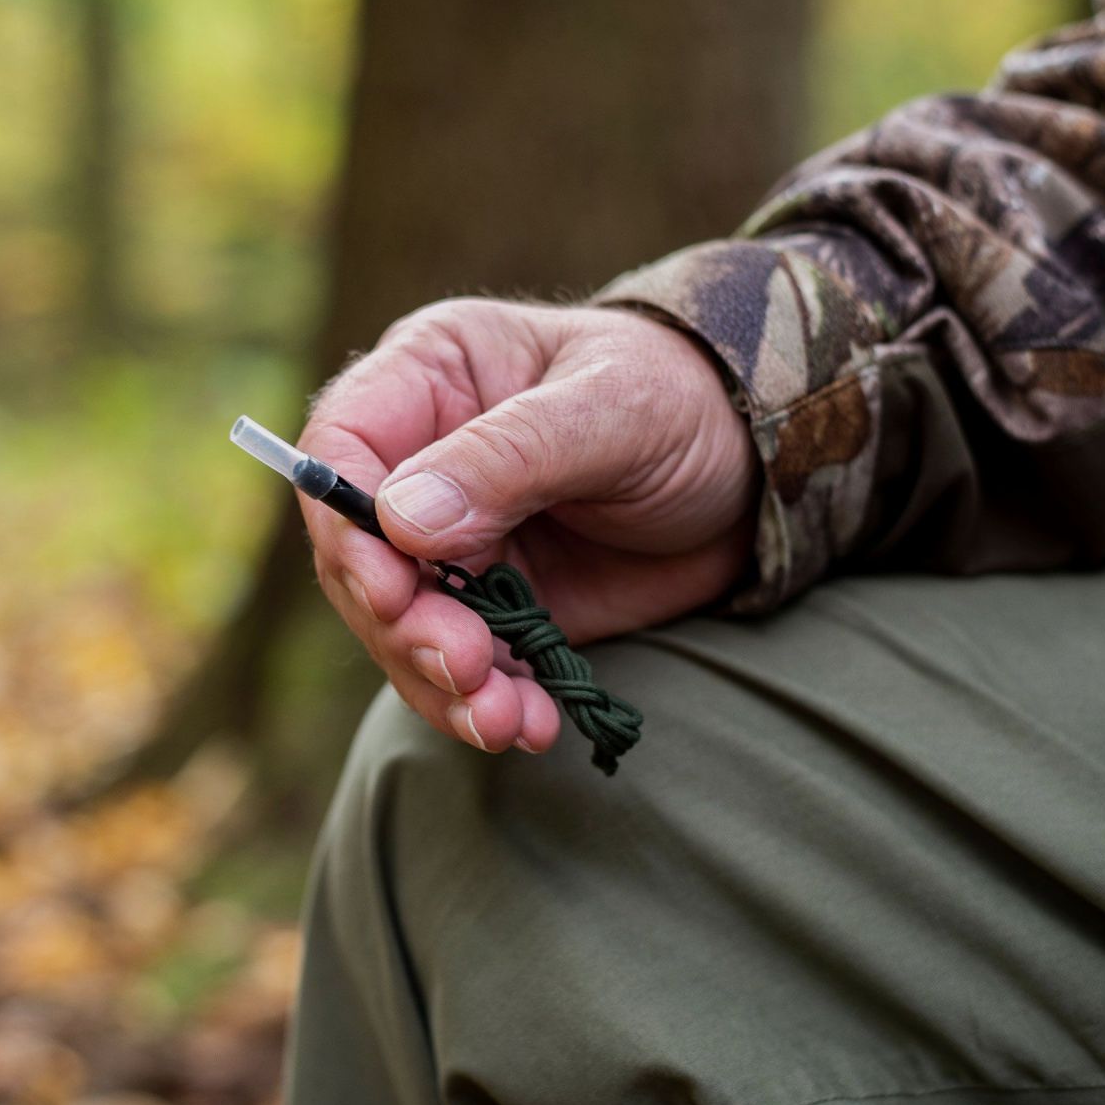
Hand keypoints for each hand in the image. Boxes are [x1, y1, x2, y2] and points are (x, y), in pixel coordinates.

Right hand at [298, 299, 757, 755]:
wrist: (761, 466)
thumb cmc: (683, 398)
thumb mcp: (610, 410)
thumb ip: (507, 458)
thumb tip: (400, 520)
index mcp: (432, 377)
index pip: (342, 445)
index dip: (345, 523)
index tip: (390, 589)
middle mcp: (425, 461)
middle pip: (361, 555)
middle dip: (403, 624)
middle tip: (465, 665)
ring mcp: (459, 541)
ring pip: (406, 627)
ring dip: (443, 684)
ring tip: (503, 721)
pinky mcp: (502, 605)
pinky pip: (470, 668)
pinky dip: (491, 705)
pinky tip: (533, 727)